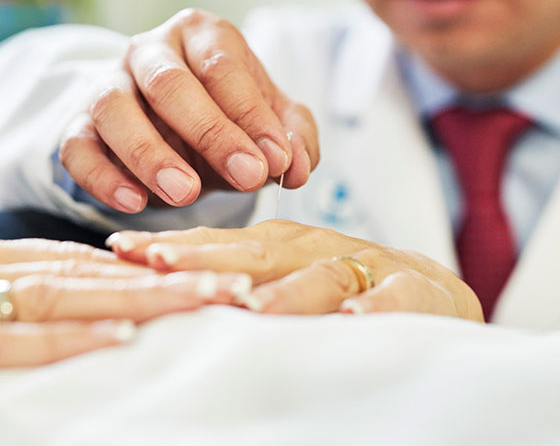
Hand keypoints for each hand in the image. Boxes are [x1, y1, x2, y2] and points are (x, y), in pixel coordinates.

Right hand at [0, 233, 249, 444]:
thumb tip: (39, 320)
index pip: (80, 260)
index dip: (149, 267)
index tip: (211, 271)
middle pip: (94, 270)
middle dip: (174, 277)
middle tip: (246, 281)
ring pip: (70, 294)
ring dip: (149, 299)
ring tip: (216, 301)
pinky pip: (12, 338)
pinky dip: (71, 335)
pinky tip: (120, 334)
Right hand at [59, 9, 319, 212]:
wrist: (166, 127)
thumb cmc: (223, 116)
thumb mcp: (266, 122)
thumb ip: (291, 138)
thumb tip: (295, 167)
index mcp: (200, 35)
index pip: (223, 66)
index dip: (252, 114)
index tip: (276, 160)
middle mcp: (149, 50)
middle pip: (170, 82)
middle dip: (211, 132)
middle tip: (246, 176)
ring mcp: (106, 85)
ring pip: (114, 108)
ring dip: (150, 154)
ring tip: (186, 194)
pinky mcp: (76, 125)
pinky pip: (77, 148)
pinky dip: (102, 177)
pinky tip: (134, 203)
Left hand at [106, 220, 483, 322]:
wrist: (437, 295)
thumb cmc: (345, 292)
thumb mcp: (285, 284)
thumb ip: (233, 285)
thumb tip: (152, 293)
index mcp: (282, 245)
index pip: (220, 243)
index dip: (172, 245)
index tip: (122, 251)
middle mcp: (318, 249)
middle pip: (257, 250)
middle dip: (206, 256)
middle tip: (159, 263)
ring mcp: (366, 268)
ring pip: (319, 275)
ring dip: (282, 289)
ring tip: (245, 304)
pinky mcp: (414, 292)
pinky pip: (391, 300)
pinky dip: (371, 306)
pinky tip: (350, 316)